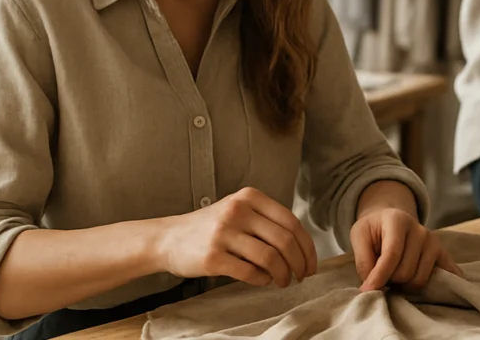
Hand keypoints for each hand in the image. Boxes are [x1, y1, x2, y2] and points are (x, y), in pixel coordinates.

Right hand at [154, 187, 316, 288]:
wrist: (168, 238)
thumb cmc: (211, 228)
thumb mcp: (239, 210)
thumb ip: (267, 221)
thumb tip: (303, 247)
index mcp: (249, 197)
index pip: (292, 222)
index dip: (307, 247)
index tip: (311, 263)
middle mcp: (238, 211)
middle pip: (284, 241)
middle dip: (299, 263)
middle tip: (301, 276)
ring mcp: (224, 233)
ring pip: (270, 258)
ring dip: (283, 275)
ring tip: (283, 281)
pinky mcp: (212, 257)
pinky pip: (250, 273)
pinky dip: (263, 280)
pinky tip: (263, 281)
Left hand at [351, 207, 460, 292]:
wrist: (389, 220)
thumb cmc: (373, 230)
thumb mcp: (359, 237)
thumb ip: (363, 261)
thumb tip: (371, 288)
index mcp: (398, 220)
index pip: (392, 255)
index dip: (379, 276)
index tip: (367, 291)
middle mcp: (420, 230)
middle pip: (405, 271)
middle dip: (390, 280)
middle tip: (382, 276)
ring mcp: (433, 242)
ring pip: (419, 279)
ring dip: (404, 285)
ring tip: (395, 276)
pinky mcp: (442, 253)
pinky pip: (446, 273)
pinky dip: (446, 283)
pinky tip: (444, 289)